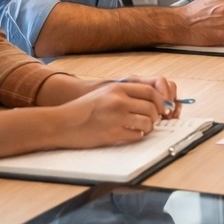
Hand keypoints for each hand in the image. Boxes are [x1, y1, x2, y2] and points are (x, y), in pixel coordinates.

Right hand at [52, 81, 171, 147]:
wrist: (62, 123)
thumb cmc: (81, 109)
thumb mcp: (104, 92)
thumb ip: (125, 93)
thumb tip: (149, 100)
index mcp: (117, 88)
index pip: (150, 91)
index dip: (160, 100)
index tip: (162, 107)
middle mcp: (118, 101)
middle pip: (152, 107)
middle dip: (156, 115)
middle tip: (153, 120)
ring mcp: (116, 118)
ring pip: (147, 122)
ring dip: (149, 127)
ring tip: (143, 128)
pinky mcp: (113, 134)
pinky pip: (137, 135)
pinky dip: (138, 135)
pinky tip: (132, 134)